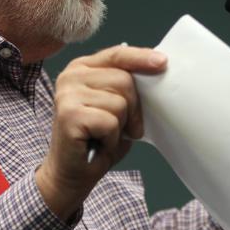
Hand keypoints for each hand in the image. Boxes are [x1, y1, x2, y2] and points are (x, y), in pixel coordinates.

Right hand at [35, 45, 167, 220]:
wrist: (70, 174)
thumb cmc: (96, 141)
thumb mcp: (115, 107)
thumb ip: (126, 88)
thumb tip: (155, 72)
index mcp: (82, 68)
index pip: (117, 54)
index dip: (141, 58)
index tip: (162, 62)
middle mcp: (71, 76)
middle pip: (124, 80)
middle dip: (133, 108)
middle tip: (123, 127)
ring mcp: (67, 94)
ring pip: (120, 103)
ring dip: (120, 126)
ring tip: (104, 135)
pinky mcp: (68, 115)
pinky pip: (110, 122)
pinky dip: (111, 139)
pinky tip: (97, 143)